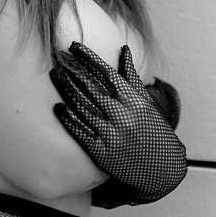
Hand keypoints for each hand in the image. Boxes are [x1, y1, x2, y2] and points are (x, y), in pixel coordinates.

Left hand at [49, 42, 186, 206]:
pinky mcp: (103, 154)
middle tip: (59, 57)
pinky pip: (82, 133)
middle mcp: (123, 116)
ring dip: (67, 90)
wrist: (161, 170)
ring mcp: (112, 135)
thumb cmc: (154, 132)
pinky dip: (69, 120)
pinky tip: (58, 107)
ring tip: (54, 75)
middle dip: (74, 70)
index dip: (89, 58)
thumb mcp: (146, 102)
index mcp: (134, 101)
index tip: (74, 46)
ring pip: (84, 107)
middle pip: (93, 88)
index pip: (107, 73)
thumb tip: (123, 49)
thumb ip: (131, 76)